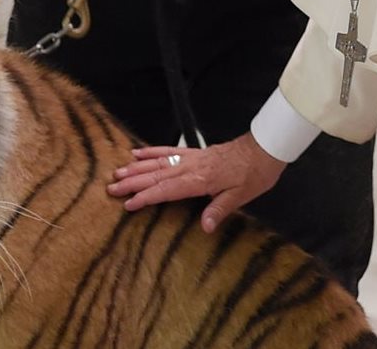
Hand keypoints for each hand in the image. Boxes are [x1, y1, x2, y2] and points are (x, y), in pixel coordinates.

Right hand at [106, 132, 285, 232]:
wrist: (265, 148)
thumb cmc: (255, 174)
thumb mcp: (241, 196)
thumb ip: (220, 210)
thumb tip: (205, 227)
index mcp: (200, 180)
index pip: (167, 189)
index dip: (146, 197)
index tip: (128, 204)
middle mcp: (192, 166)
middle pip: (157, 175)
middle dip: (133, 183)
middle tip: (111, 189)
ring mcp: (192, 157)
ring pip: (159, 162)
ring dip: (137, 168)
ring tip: (118, 173)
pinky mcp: (196, 152)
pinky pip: (170, 151)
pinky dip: (153, 151)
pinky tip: (139, 153)